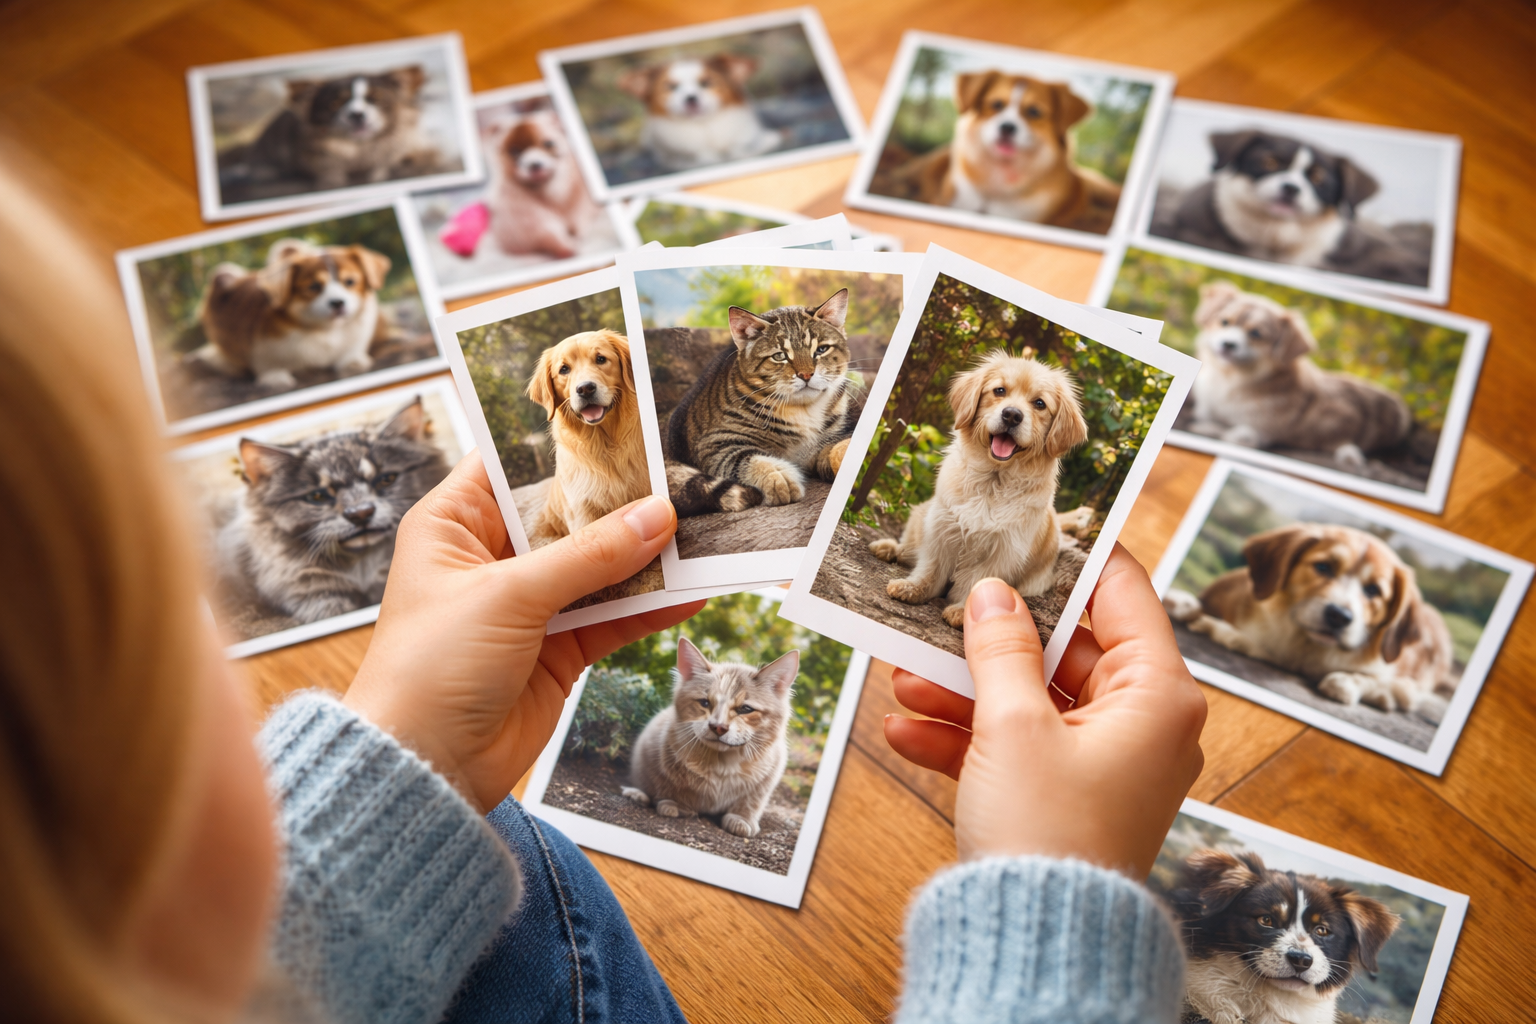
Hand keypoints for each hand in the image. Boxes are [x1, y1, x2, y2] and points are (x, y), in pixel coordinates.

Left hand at [344, 454, 703, 812]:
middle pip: (567, 515)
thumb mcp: (509, 597)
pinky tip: (690, 592)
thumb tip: (655, 518)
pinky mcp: (558, 649)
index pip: (511, 464)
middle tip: (677, 482)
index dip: (563, 448)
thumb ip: (588, 556)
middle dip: (620, 504)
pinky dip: (650, 606)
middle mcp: (491, 558)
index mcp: (453, 524)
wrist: (424, 766)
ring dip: (644, 558)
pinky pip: (613, 616)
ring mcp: (527, 604)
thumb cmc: (428, 670)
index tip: (619, 430)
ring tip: (697, 536)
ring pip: (598, 567)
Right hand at [883, 544, 1205, 876]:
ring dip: (965, 691)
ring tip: (903, 676)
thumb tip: (994, 593)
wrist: (1038, 943)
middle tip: (943, 611)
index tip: (1029, 530)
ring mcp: (1103, 761)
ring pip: (1030, 700)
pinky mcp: (1066, 794)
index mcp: (1157, 695)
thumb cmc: (1049, 836)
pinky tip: (905, 731)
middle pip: (1064, 650)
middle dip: (991, 639)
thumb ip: (1001, 648)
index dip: (1074, 558)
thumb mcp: (1014, 726)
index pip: (1123, 594)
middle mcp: (1140, 723)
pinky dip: (965, 739)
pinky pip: (1016, 748)